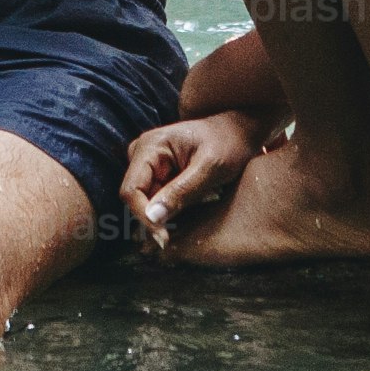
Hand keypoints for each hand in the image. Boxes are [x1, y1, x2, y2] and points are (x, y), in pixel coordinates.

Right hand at [122, 111, 259, 249]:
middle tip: (189, 222)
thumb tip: (151, 217)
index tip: (164, 238)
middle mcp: (142, 154)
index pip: (131, 190)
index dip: (143, 217)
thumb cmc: (228, 144)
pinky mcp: (156, 175)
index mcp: (150, 146)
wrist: (238, 132)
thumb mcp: (209, 168)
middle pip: (135, 199)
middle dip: (157, 217)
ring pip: (145, 203)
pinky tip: (196, 201)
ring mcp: (148, 164)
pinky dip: (174, 209)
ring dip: (168, 213)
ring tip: (200, 204)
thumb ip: (181, 191)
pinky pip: (156, 201)